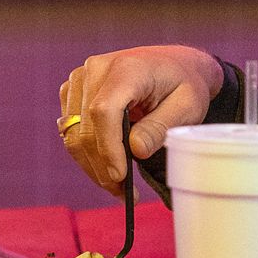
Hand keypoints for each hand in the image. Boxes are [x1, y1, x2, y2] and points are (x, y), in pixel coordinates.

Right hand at [58, 45, 223, 194]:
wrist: (175, 65)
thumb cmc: (184, 84)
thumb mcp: (187, 107)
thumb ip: (160, 127)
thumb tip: (135, 151)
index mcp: (127, 68)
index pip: (104, 111)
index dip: (108, 147)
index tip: (120, 176)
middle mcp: (97, 69)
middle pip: (85, 126)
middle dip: (101, 166)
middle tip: (123, 193)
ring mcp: (81, 78)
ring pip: (73, 133)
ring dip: (91, 164)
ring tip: (117, 186)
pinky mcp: (74, 90)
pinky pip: (70, 129)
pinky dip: (85, 152)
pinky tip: (106, 165)